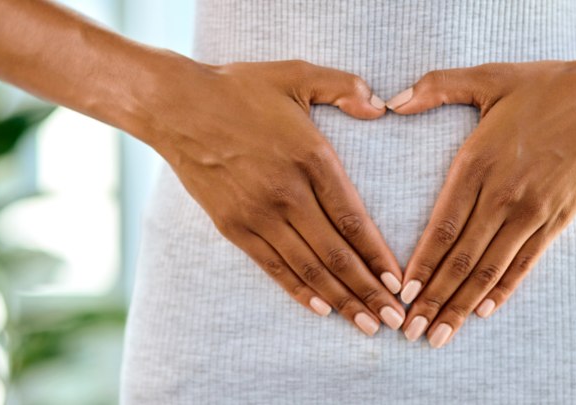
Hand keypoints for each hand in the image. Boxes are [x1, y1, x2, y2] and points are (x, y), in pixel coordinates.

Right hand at [146, 58, 405, 334]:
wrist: (176, 107)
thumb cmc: (239, 89)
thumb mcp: (296, 74)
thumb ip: (344, 87)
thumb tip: (381, 108)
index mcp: (311, 158)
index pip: (354, 219)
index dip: (379, 256)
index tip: (399, 282)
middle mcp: (287, 193)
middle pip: (337, 254)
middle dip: (369, 291)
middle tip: (396, 320)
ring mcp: (258, 214)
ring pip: (308, 267)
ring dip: (341, 300)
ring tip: (367, 324)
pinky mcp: (234, 226)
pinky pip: (273, 266)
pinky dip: (299, 291)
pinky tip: (321, 309)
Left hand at [387, 39, 575, 346]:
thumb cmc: (547, 86)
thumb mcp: (488, 77)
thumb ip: (437, 87)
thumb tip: (392, 100)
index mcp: (477, 164)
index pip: (440, 227)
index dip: (419, 265)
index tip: (400, 293)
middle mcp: (502, 195)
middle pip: (461, 259)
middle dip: (432, 299)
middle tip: (410, 331)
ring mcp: (532, 211)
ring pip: (490, 269)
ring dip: (461, 304)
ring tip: (440, 334)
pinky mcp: (557, 219)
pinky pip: (526, 263)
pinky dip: (503, 290)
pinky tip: (483, 310)